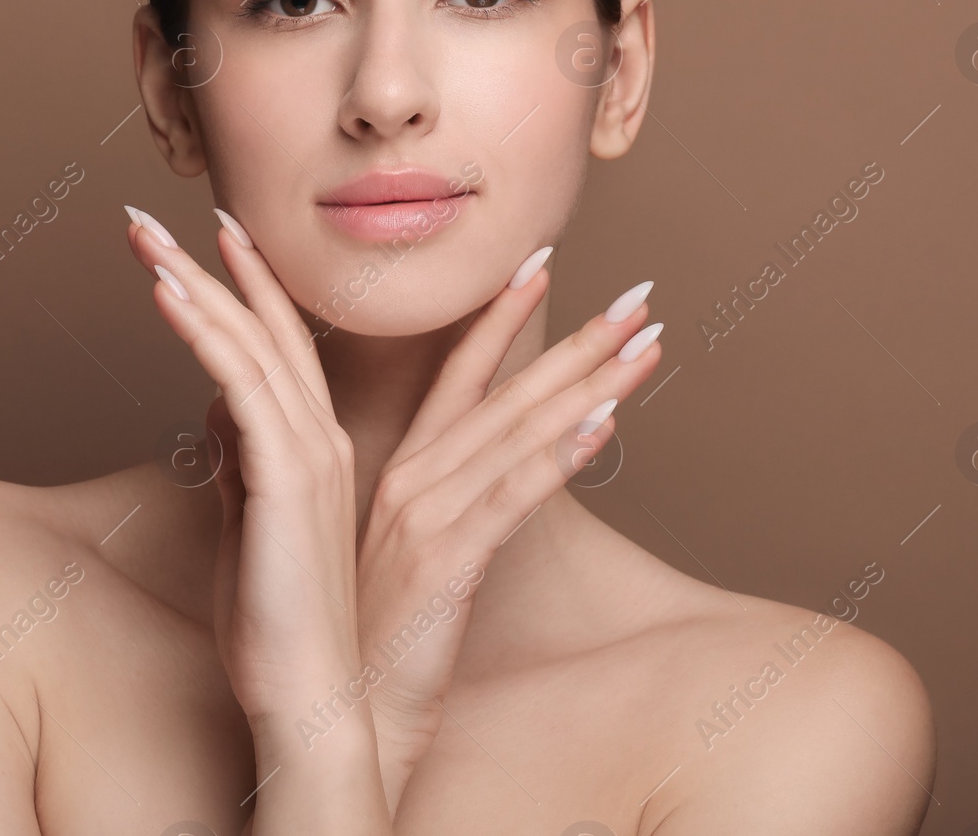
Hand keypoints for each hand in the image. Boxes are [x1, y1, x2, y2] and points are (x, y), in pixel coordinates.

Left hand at [123, 206, 361, 738]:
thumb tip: (212, 409)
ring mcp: (309, 452)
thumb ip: (236, 461)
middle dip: (209, 263)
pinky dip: (204, 331)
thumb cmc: (274, 622)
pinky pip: (241, 383)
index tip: (211, 234)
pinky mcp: (288, 476)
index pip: (279, 345)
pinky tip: (166, 293)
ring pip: (251, 343)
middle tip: (151, 216)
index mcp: (312, 447)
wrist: (309, 691)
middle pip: (264, 327)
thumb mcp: (245, 523)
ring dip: (195, 281)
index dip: (245, 284)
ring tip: (145, 236)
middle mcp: (319, 436)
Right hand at [352, 259, 663, 805]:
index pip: (458, 374)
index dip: (500, 317)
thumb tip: (363, 438)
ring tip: (646, 344)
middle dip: (577, 340)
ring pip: (519, 432)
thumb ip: (388, 487)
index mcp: (398, 470)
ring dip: (590, 384)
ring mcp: (426, 516)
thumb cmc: (354, 637)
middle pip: (504, 391)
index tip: (542, 264)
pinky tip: (607, 426)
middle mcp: (412, 479)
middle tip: (638, 296)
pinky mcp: (444, 561)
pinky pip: (513, 498)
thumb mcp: (370, 546)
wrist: (331, 712)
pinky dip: (560, 458)